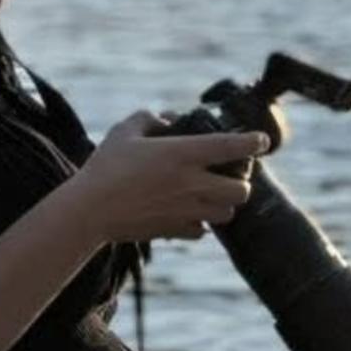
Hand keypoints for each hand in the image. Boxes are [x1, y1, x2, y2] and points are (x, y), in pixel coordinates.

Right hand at [83, 111, 268, 241]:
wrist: (88, 211)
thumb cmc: (104, 167)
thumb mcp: (124, 131)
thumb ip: (150, 119)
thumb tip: (168, 119)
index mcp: (182, 154)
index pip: (232, 147)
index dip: (254, 142)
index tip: (261, 140)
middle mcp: (191, 184)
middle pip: (242, 189)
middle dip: (242, 181)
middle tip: (230, 174)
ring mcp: (186, 211)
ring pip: (227, 213)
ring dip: (224, 203)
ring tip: (212, 194)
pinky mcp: (175, 231)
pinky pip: (203, 231)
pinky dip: (202, 223)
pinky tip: (189, 213)